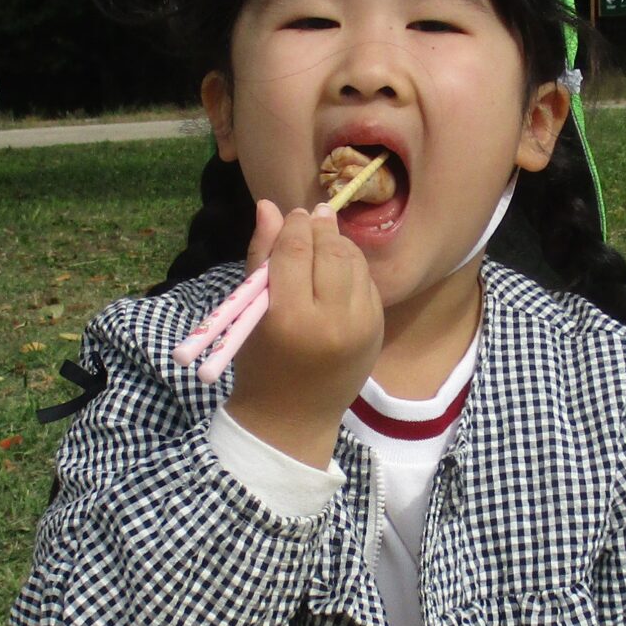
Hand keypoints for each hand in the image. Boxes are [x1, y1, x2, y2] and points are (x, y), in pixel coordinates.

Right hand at [223, 198, 382, 466]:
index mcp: (290, 317)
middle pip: (330, 251)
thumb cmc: (260, 364)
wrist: (294, 418)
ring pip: (354, 262)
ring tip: (323, 239)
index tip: (291, 214)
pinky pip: (367, 283)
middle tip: (311, 217)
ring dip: (339, 244)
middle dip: (320, 228)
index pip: (295, 250)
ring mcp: (360, 326)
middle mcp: (331, 320)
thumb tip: (270, 206)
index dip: (293, 225)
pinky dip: (353, 268)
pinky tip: (338, 268)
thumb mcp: (250, 313)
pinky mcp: (376, 330)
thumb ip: (261, 256)